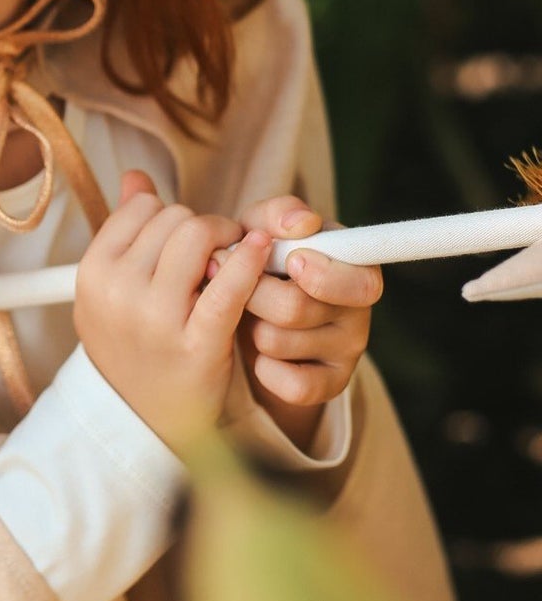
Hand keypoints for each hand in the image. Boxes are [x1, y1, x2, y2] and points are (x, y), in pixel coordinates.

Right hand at [74, 171, 272, 454]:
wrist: (141, 420)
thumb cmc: (131, 345)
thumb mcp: (112, 290)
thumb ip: (124, 230)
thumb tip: (135, 176)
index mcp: (93, 274)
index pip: (143, 208)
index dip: (171, 217)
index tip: (186, 240)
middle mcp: (118, 292)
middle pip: (176, 220)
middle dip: (203, 227)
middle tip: (216, 251)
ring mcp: (155, 320)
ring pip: (200, 237)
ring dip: (226, 239)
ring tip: (233, 259)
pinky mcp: (196, 344)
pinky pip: (228, 285)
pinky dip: (248, 260)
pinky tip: (261, 249)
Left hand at [227, 195, 382, 436]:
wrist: (251, 317)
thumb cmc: (262, 263)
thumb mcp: (262, 230)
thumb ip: (277, 214)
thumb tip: (300, 222)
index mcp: (356, 267)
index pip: (359, 282)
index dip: (322, 275)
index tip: (291, 262)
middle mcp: (359, 312)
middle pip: (295, 309)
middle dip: (254, 295)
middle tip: (239, 286)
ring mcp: (348, 352)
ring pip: (279, 342)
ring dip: (252, 327)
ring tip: (252, 315)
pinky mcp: (331, 386)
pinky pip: (290, 385)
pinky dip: (264, 368)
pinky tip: (260, 353)